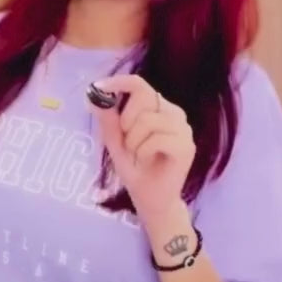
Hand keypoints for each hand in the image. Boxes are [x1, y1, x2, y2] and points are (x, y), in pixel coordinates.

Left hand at [88, 74, 195, 222]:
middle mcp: (173, 113)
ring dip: (134, 141)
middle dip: (126, 121)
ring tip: (139, 155)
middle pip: (142, 97)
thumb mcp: (115, 142)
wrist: (151, 199)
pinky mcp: (186, 146)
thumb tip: (95, 96)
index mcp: (158, 108)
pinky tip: (148, 160)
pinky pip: (156, 139)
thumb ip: (108, 119)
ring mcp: (183, 129)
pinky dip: (144, 151)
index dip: (119, 82)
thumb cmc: (135, 169)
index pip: (139, 84)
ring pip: (148, 120)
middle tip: (128, 143)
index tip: (98, 86)